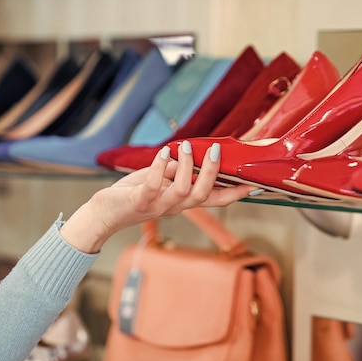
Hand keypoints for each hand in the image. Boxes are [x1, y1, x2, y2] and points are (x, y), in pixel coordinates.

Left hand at [60, 142, 254, 252]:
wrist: (104, 214)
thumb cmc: (135, 194)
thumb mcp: (161, 180)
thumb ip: (177, 170)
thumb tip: (189, 156)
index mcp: (184, 201)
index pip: (217, 199)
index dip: (236, 193)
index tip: (256, 183)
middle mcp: (176, 206)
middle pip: (204, 195)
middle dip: (213, 172)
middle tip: (217, 150)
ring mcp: (158, 206)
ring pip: (183, 190)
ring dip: (187, 166)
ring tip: (186, 146)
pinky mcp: (140, 201)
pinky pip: (153, 186)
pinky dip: (160, 167)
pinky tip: (163, 153)